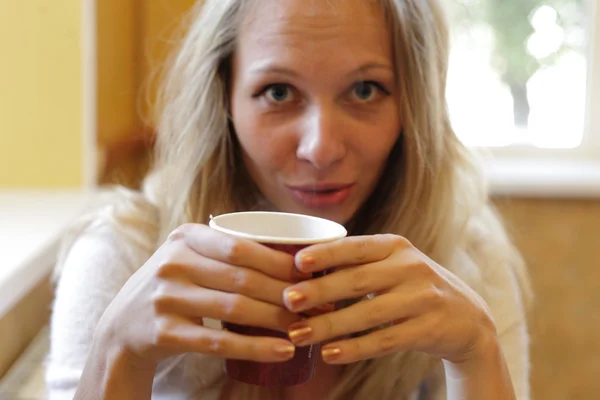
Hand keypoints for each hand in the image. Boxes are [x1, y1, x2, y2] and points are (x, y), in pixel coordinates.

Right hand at [96, 223, 304, 368]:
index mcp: (185, 237)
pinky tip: (283, 350)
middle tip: (317, 304)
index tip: (311, 273)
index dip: (280, 261)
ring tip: (306, 327)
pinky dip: (256, 347)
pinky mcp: (164, 332)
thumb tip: (294, 255)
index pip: (241, 247)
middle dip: (286, 293)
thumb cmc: (174, 286)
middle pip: (243, 278)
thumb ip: (227, 250)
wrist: (122, 327)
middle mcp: (173, 263)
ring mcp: (166, 298)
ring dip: (277, 320)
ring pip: (235, 309)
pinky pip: (219, 341)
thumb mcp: (189, 257)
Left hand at [281, 234, 497, 364]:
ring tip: (298, 334)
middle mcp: (411, 267)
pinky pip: (385, 340)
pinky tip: (329, 354)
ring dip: (330, 326)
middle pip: (358, 280)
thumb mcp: (392, 265)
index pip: (357, 246)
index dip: (327, 254)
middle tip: (288, 301)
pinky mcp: (429, 328)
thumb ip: (357, 264)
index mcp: (396, 246)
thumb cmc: (412, 287)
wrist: (467, 317)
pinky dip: (355, 348)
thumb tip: (300, 268)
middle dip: (320, 291)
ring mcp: (423, 298)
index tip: (297, 262)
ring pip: (369, 313)